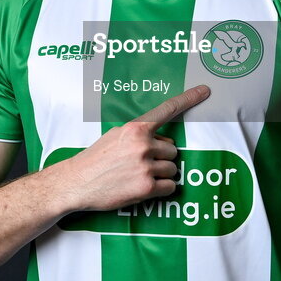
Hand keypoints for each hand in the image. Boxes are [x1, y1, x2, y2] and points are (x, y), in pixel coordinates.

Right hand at [62, 85, 209, 211]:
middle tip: (140, 164)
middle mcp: (142, 144)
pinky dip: (162, 189)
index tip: (205, 91)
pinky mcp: (146, 187)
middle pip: (173, 150)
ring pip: (173, 169)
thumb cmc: (96, 159)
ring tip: (139, 176)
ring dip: (162, 174)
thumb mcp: (116, 136)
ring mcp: (145, 166)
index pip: (167, 110)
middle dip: (162, 158)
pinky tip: (144, 188)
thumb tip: (163, 140)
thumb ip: (140, 134)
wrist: (76, 182)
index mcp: (135, 128)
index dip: (188, 99)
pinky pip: (170, 187)